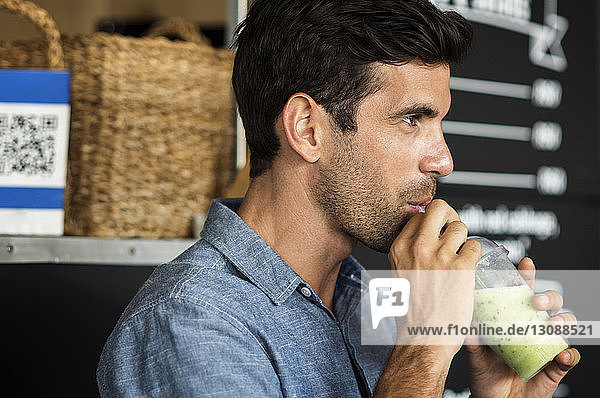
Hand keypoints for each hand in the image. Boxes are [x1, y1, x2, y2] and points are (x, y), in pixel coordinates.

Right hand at [374, 200, 479, 396]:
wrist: (422, 338)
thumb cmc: (412, 313)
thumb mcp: (400, 274)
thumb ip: (409, 252)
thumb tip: (423, 235)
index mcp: (400, 248)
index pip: (419, 215)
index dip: (433, 222)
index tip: (439, 232)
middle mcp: (418, 247)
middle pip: (440, 208)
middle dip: (450, 217)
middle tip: (454, 231)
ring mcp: (439, 256)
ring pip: (461, 227)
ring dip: (464, 240)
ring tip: (461, 257)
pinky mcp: (461, 268)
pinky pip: (475, 247)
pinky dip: (475, 257)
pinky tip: (469, 271)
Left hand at [466, 257, 580, 397]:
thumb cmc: (484, 375)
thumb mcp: (474, 355)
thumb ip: (471, 339)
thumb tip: (465, 323)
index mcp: (512, 318)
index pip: (521, 292)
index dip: (527, 276)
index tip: (525, 263)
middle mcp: (532, 327)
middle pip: (549, 302)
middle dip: (547, 296)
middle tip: (535, 301)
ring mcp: (546, 345)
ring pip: (565, 323)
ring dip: (562, 320)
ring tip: (550, 325)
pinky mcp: (555, 367)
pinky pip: (569, 357)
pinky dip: (568, 354)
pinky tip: (561, 355)